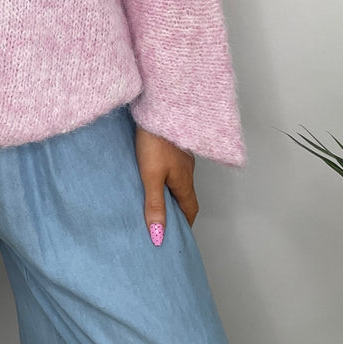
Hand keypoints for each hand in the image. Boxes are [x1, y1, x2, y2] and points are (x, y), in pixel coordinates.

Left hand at [134, 123, 197, 243]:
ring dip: (170, 192)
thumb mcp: (151, 177)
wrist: (159, 108)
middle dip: (177, 210)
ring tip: (156, 200)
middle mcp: (187, 170)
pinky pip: (173, 168)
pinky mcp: (173, 145)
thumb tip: (159, 235)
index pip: (190, 209)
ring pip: (179, 180)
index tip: (177, 235)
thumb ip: (154, 205)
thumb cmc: (155, 142)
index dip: (185, 224)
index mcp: (184, 181)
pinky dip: (166, 177)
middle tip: (164, 221)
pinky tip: (154, 174)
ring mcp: (181, 157)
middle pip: (185, 196)